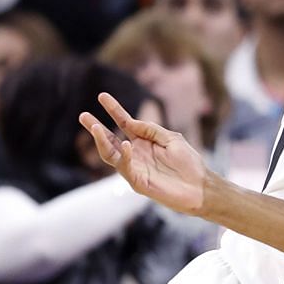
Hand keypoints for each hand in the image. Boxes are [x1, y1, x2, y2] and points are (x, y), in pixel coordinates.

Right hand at [81, 91, 210, 215]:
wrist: (201, 187)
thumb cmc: (190, 163)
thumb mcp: (171, 139)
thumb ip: (150, 129)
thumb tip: (130, 121)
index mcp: (143, 142)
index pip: (124, 123)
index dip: (114, 110)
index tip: (102, 96)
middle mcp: (135, 154)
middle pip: (110, 139)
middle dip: (95, 128)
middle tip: (83, 115)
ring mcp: (135, 169)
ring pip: (111, 154)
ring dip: (102, 141)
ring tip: (95, 127)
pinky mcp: (138, 183)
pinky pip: (126, 168)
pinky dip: (124, 155)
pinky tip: (126, 144)